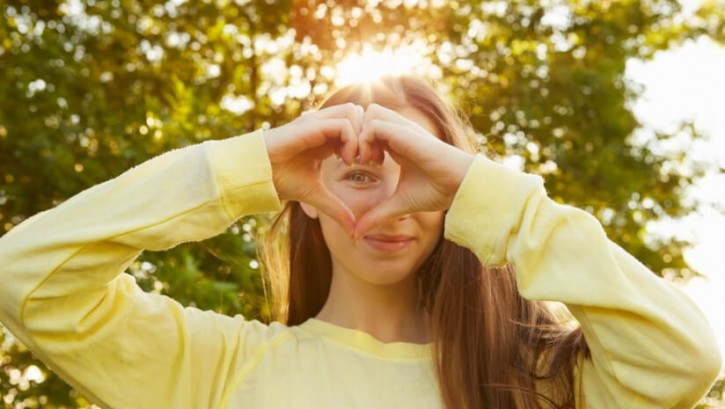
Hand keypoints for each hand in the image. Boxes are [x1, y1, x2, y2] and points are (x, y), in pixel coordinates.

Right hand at [264, 103, 363, 232]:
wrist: (257, 175)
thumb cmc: (280, 180)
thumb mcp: (315, 195)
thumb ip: (336, 208)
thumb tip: (354, 229)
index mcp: (327, 137)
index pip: (359, 125)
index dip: (370, 142)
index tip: (373, 164)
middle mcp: (323, 124)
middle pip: (360, 113)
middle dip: (370, 135)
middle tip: (368, 161)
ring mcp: (317, 121)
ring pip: (354, 112)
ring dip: (361, 136)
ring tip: (355, 160)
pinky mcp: (311, 125)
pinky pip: (343, 123)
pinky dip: (351, 140)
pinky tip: (346, 160)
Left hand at [354, 104, 474, 238]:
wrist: (459, 186)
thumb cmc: (436, 191)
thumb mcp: (399, 204)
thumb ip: (377, 215)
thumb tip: (356, 235)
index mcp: (396, 143)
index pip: (367, 128)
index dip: (356, 143)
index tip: (355, 164)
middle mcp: (398, 132)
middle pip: (365, 115)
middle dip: (354, 134)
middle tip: (355, 159)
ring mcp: (402, 129)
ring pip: (368, 114)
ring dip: (360, 135)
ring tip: (365, 160)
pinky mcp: (405, 133)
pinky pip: (374, 124)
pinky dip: (366, 140)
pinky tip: (372, 161)